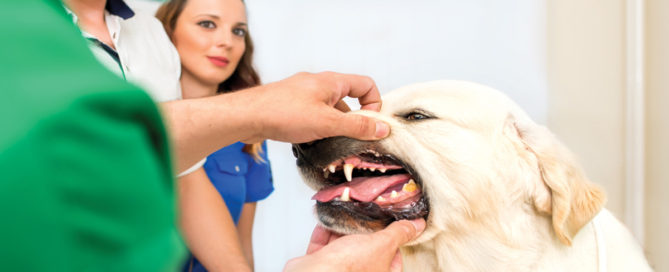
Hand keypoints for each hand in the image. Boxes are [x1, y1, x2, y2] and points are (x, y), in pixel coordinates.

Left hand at [242, 72, 389, 142]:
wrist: (246, 116)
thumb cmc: (284, 114)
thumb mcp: (328, 123)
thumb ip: (357, 126)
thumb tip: (383, 128)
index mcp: (331, 82)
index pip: (366, 85)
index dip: (374, 104)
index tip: (370, 125)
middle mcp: (318, 84)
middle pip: (348, 101)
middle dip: (352, 122)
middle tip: (350, 141)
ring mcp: (303, 94)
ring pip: (329, 111)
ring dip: (333, 128)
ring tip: (328, 145)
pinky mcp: (291, 106)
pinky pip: (313, 116)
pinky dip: (316, 129)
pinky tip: (309, 143)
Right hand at [283, 219, 425, 271]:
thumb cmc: (349, 267)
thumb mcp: (382, 244)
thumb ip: (399, 233)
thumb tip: (417, 226)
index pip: (394, 257)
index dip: (393, 239)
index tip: (390, 223)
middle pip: (367, 248)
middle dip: (365, 229)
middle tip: (367, 212)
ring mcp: (340, 268)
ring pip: (344, 244)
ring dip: (343, 227)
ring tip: (347, 210)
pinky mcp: (321, 263)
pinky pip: (323, 244)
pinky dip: (325, 230)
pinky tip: (328, 218)